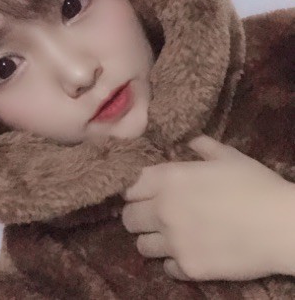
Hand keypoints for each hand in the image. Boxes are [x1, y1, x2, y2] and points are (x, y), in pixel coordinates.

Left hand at [122, 135, 294, 280]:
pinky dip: (173, 261)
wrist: (283, 226)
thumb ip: (201, 146)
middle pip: (128, 218)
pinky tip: (189, 251)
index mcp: (167, 179)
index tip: (143, 193)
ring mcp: (174, 242)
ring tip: (169, 235)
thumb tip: (189, 140)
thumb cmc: (254, 184)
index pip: (128, 187)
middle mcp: (162, 210)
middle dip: (138, 215)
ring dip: (151, 239)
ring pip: (141, 245)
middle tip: (154, 215)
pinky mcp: (189, 267)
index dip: (134, 190)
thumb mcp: (227, 156)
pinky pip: (167, 267)